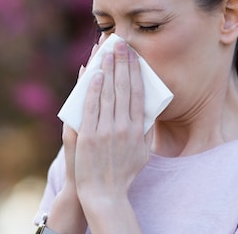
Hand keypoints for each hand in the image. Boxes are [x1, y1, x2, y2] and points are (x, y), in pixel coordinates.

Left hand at [67, 40, 151, 200]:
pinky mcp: (89, 135)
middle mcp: (124, 126)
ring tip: (107, 50)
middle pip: (124, 87)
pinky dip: (93, 89)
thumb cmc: (124, 172)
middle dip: (122, 62)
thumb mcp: (142, 152)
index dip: (136, 71)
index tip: (134, 55)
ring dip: (108, 69)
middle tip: (120, 43)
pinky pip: (92, 106)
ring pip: (108, 92)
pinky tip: (95, 72)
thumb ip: (145, 130)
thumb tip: (148, 108)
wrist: (104, 193)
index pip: (138, 92)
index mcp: (138, 129)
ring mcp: (106, 130)